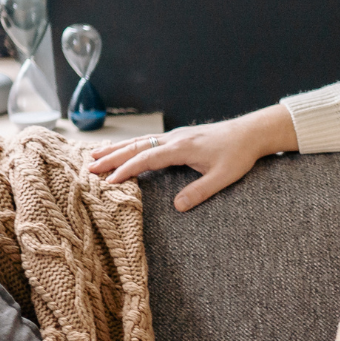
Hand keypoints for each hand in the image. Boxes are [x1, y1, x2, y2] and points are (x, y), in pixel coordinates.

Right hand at [87, 105, 297, 211]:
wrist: (250, 133)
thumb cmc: (238, 155)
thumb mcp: (223, 177)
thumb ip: (200, 192)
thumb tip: (177, 207)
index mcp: (181, 148)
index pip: (146, 159)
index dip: (126, 170)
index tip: (109, 182)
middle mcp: (173, 139)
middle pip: (135, 147)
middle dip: (111, 158)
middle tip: (88, 169)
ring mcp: (174, 136)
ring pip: (139, 141)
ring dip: (116, 149)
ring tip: (94, 157)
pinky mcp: (178, 137)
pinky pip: (148, 140)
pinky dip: (131, 145)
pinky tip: (123, 150)